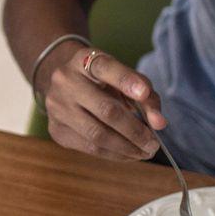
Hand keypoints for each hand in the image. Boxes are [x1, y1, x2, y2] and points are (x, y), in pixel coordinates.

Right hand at [37, 42, 164, 160]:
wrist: (66, 86)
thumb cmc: (103, 82)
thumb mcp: (124, 78)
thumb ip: (145, 96)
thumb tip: (159, 124)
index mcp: (84, 60)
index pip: (105, 68)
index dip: (126, 80)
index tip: (144, 93)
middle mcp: (65, 80)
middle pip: (105, 110)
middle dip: (135, 131)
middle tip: (154, 144)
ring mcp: (57, 106)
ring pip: (97, 135)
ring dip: (126, 148)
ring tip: (145, 152)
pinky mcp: (55, 129)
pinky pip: (89, 148)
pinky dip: (114, 155)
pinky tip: (128, 154)